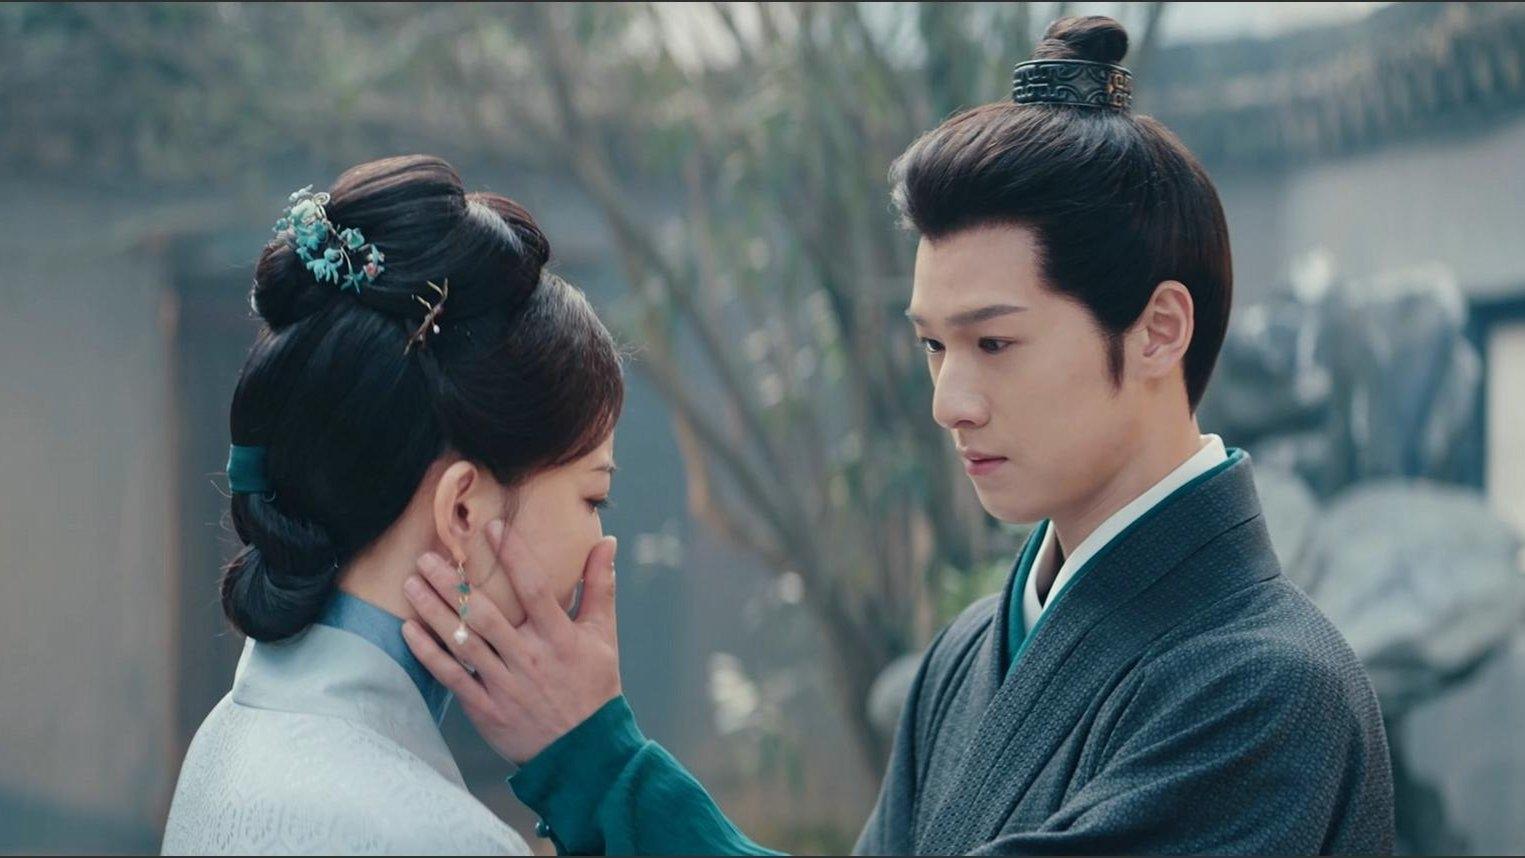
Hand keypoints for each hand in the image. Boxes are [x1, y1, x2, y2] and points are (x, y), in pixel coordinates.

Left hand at [401, 521, 621, 763]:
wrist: (584, 751)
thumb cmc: (594, 686)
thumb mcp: (604, 636)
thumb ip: (600, 586)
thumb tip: (606, 541)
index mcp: (560, 637)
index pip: (534, 588)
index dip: (513, 555)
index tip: (490, 527)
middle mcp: (530, 658)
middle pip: (486, 614)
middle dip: (453, 583)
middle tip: (428, 556)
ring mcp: (505, 685)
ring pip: (463, 641)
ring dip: (434, 611)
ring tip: (411, 583)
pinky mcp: (485, 708)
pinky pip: (452, 676)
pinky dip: (429, 653)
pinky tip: (409, 629)